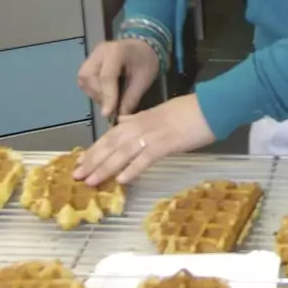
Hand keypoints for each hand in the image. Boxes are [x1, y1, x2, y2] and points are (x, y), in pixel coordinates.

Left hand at [74, 94, 215, 184]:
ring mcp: (152, 135)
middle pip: (111, 144)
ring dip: (105, 167)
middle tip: (77, 175)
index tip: (80, 161)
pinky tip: (122, 180)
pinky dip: (132, 169)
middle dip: (92, 160)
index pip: (110, 135)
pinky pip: (145, 158)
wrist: (211, 107)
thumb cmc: (189, 111)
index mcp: (139, 119)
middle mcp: (141, 126)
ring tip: (91, 181)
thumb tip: (123, 123)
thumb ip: (140, 118)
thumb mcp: (160, 112)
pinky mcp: (165, 144)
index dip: (94, 149)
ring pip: (122, 152)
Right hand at [77, 38, 160, 117]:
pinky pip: (84, 80)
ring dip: (94, 94)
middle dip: (99, 95)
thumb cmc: (146, 61)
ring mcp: (92, 56)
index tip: (108, 113)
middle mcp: (99, 52)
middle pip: (89, 76)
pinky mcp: (89, 62)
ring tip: (109, 100)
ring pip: (83, 79)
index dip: (107, 96)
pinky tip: (104, 94)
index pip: (106, 76)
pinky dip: (92, 90)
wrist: (143, 46)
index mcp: (116, 51)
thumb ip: (131, 97)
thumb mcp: (144, 79)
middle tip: (112, 105)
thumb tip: (119, 115)